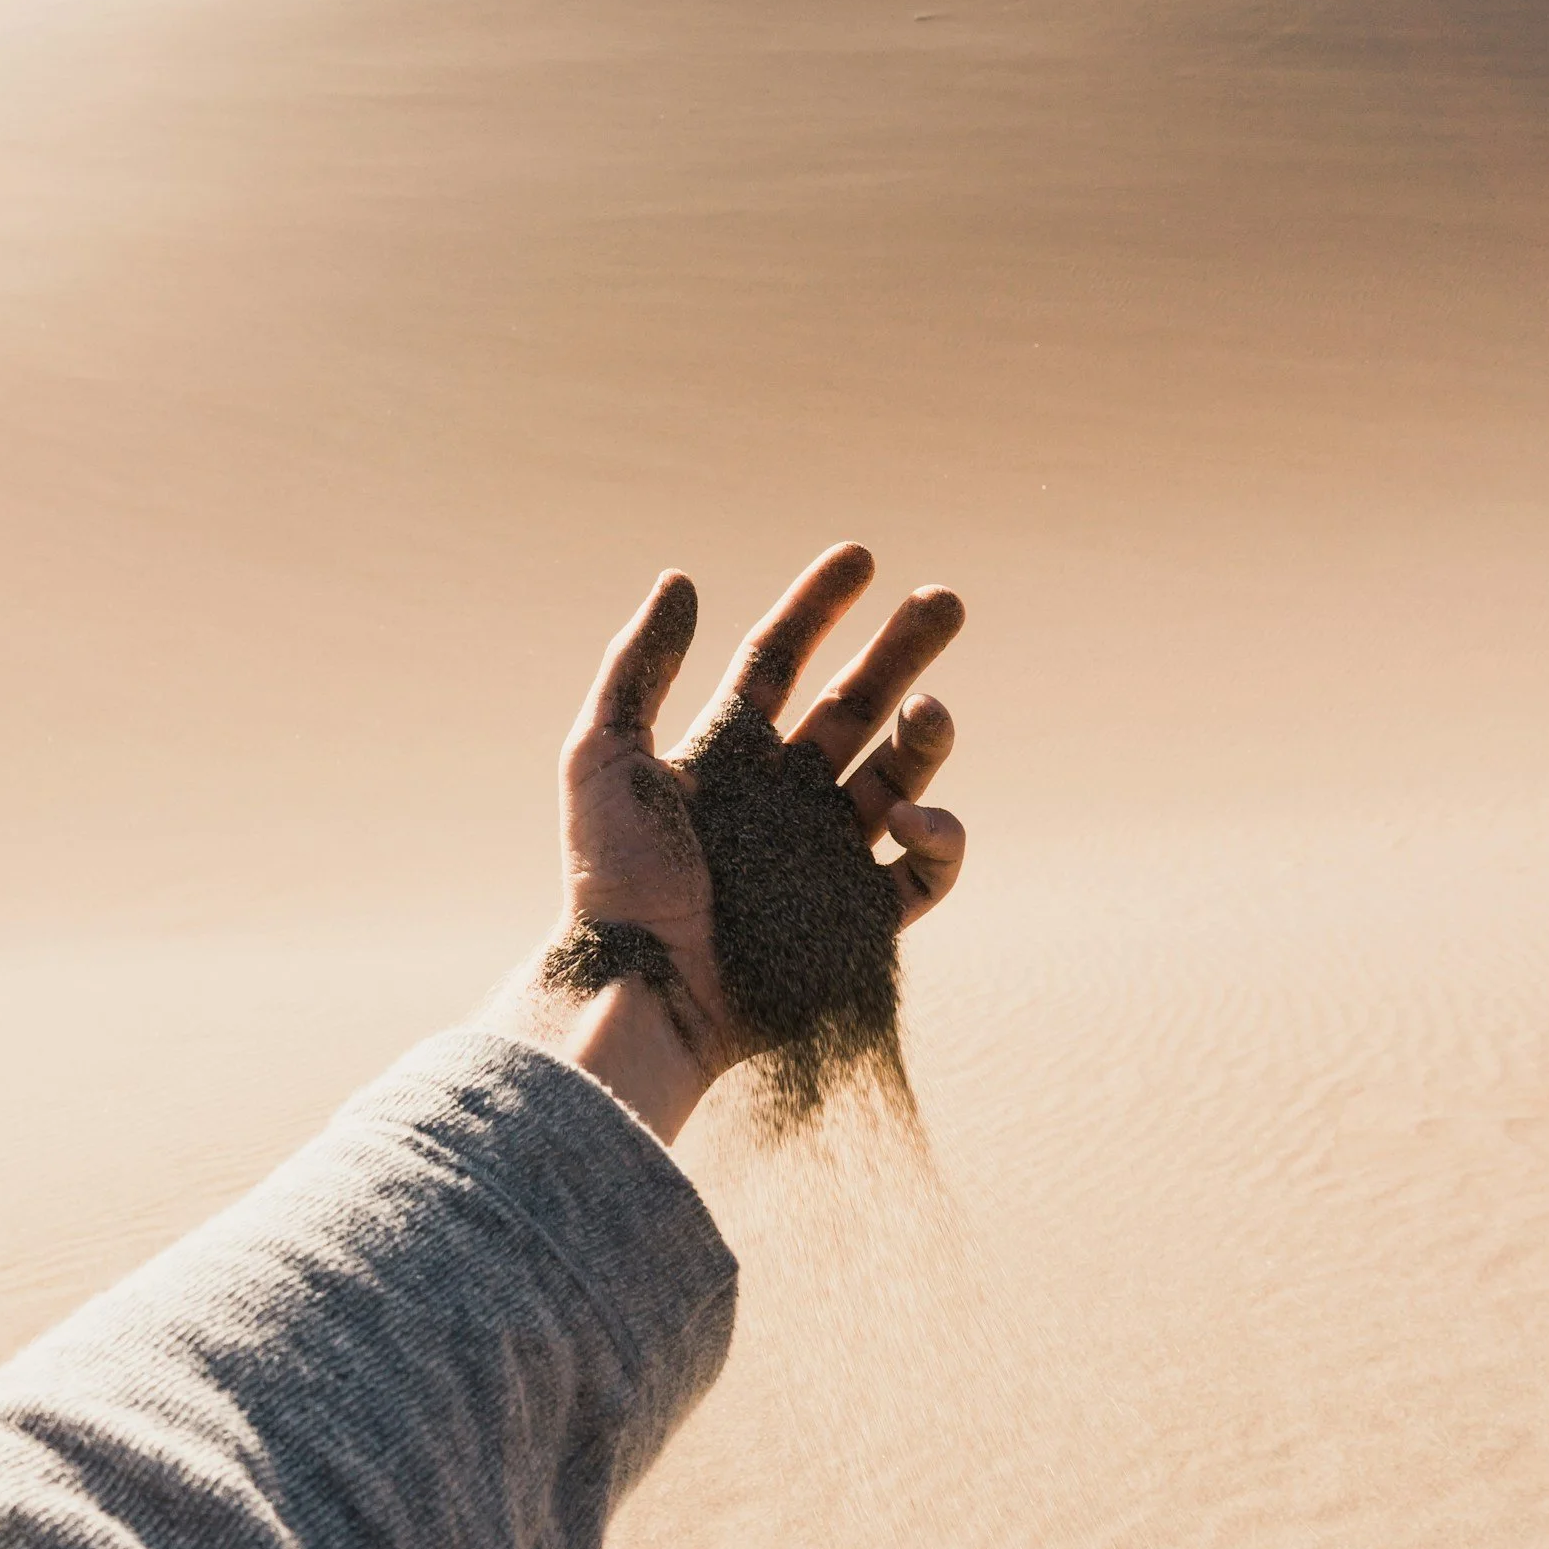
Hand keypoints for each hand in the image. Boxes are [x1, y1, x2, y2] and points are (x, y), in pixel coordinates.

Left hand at [500, 545, 964, 1140]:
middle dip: (903, 650)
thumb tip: (680, 578)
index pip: (779, 660)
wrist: (640, 992)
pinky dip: (938, 837)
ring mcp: (825, 855)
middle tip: (946, 601)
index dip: (818, 605)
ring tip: (930, 710)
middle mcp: (782, 796)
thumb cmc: (612, 879)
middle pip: (856, 703)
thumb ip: (638, 666)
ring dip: (927, 734)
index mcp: (725, 753)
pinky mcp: (859, 919)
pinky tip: (914, 815)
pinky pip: (925, 870)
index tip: (862, 557)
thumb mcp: (603, 756)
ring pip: (900, 774)